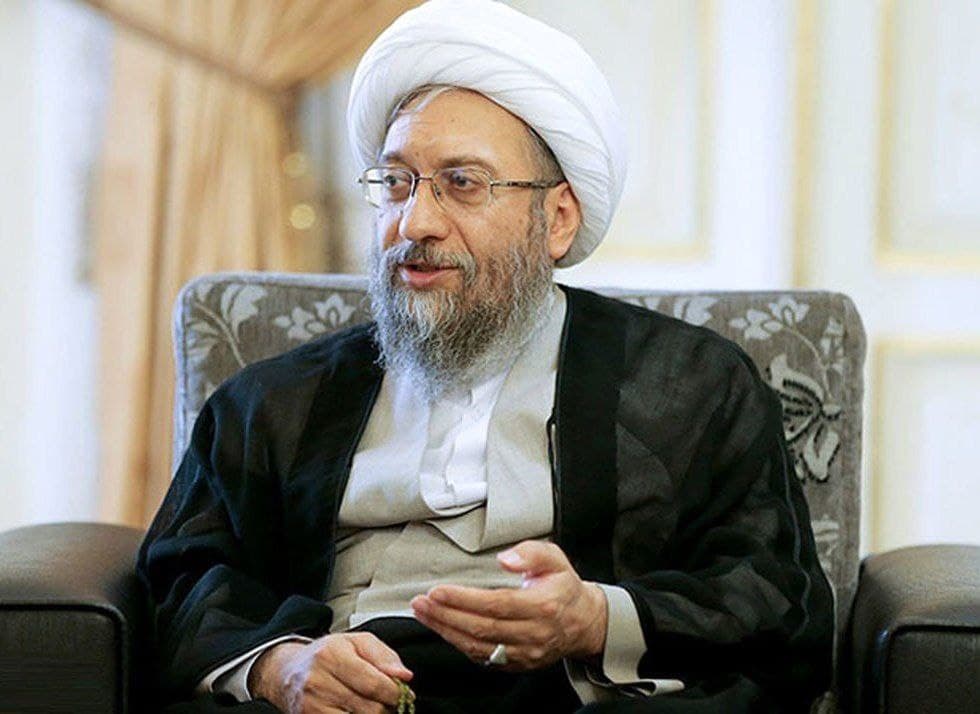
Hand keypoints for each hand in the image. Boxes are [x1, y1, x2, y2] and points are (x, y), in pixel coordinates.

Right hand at [248, 632, 412, 712]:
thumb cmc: (327, 654)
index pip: (375, 684)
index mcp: (332, 655)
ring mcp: (311, 705)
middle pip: (369, 708)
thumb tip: (404, 676)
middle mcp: (318, 681)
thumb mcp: (357, 642)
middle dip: (386, 707)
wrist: (287, 672)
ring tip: (372, 704)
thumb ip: (385, 657)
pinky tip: (357, 711)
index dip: (396, 693)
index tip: (402, 692)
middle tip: (389, 700)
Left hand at [410, 540, 607, 670]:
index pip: (497, 605)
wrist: (582, 622)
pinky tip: (442, 628)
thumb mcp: (554, 558)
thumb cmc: (563, 586)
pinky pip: (483, 657)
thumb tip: (504, 559)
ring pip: (479, 646)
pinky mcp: (518, 664)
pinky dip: (458, 643)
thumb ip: (530, 553)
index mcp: (543, 605)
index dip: (464, 600)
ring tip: (423, 614)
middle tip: (421, 602)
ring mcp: (526, 653)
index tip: (438, 591)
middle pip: (482, 628)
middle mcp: (534, 633)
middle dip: (446, 615)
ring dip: (446, 631)